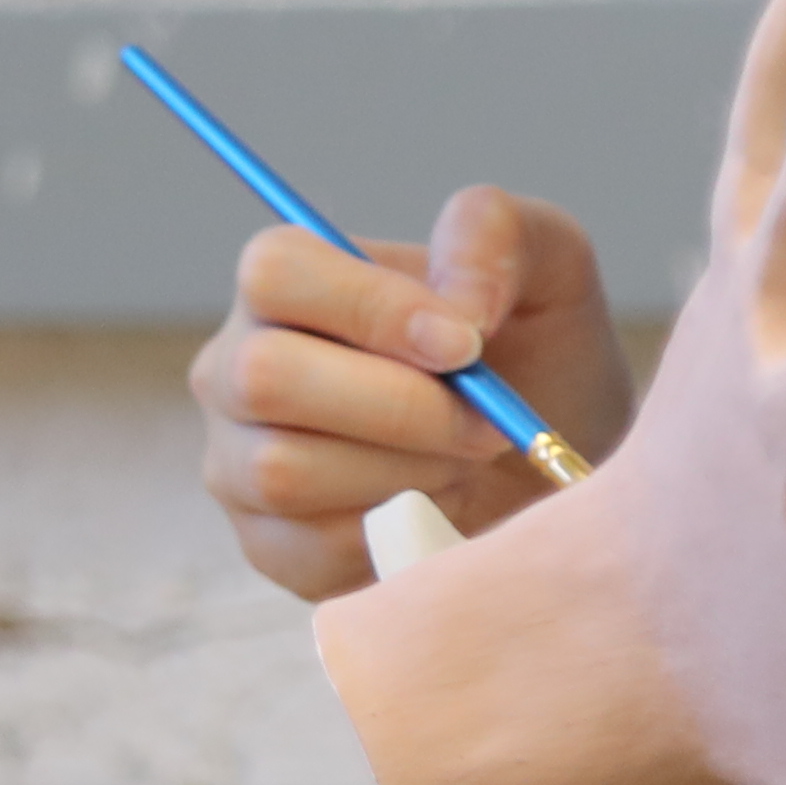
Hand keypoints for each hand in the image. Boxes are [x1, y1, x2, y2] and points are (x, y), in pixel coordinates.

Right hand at [183, 183, 628, 602]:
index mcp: (286, 281)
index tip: (465, 345)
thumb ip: (494, 235)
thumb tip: (461, 307)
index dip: (371, 309)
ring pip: (285, 470)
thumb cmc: (535, 350)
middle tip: (483, 423)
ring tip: (464, 460)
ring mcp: (240, 465)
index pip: (276, 273)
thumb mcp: (544, 262)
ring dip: (406, 472)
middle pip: (266, 378)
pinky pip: (314, 549)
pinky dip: (399, 532)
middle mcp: (237, 368)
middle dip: (399, 408)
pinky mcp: (273, 549)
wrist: (549, 460)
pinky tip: (440, 507)